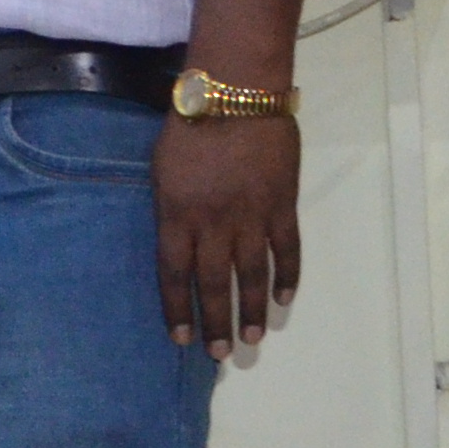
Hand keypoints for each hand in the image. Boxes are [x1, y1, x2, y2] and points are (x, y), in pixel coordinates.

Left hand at [157, 111, 301, 358]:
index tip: (180, 337)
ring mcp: (250, 215)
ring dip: (252, 310)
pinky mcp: (281, 204)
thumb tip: (177, 244)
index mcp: (176, 216)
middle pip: (214, 284)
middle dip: (215, 322)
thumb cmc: (190, 126)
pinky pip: (287, 249)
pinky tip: (284, 299)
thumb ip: (169, 211)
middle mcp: (213, 224)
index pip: (173, 275)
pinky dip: (288, 276)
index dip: (177, 309)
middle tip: (219, 354)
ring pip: (252, 275)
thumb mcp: (160, 169)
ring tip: (252, 339)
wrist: (235, 93)